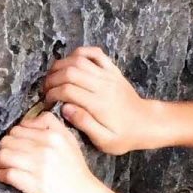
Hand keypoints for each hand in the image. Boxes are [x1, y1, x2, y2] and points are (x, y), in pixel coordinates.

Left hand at [0, 112, 106, 192]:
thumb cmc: (76, 173)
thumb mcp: (70, 142)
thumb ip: (51, 128)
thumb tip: (25, 124)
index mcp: (55, 134)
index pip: (20, 127)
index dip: (14, 136)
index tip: (15, 145)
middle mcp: (47, 146)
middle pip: (9, 139)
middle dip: (4, 148)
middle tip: (6, 158)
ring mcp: (40, 165)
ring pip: (4, 154)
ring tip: (1, 166)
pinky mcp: (34, 184)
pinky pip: (7, 174)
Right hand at [42, 46, 159, 154]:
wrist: (146, 123)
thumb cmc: (124, 136)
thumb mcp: (104, 140)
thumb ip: (84, 124)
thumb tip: (65, 109)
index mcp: (99, 104)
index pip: (68, 90)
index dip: (52, 94)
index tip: (46, 102)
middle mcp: (103, 85)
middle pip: (70, 72)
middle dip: (52, 79)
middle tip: (46, 90)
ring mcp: (108, 75)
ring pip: (79, 59)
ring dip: (61, 65)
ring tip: (53, 77)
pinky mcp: (112, 70)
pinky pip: (95, 53)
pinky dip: (80, 52)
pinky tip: (71, 61)